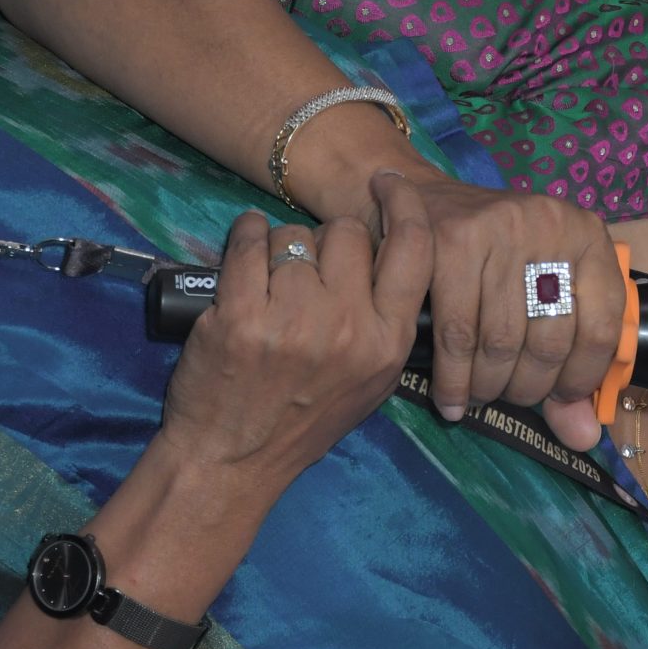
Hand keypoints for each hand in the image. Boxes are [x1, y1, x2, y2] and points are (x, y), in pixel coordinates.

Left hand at [159, 173, 434, 491]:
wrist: (232, 463)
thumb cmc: (302, 423)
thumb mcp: (369, 383)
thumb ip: (384, 323)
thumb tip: (385, 253)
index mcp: (388, 343)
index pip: (414, 249)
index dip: (405, 204)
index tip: (387, 185)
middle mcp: (349, 328)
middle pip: (348, 234)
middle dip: (326, 242)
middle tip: (306, 270)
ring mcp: (294, 321)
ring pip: (295, 237)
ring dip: (280, 246)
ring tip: (268, 278)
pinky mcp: (240, 316)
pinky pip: (250, 242)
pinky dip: (246, 235)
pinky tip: (244, 244)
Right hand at [385, 177, 622, 448]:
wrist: (417, 202)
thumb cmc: (489, 256)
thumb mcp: (538, 295)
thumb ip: (567, 368)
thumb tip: (584, 439)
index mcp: (587, 236)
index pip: (601, 329)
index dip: (581, 378)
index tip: (557, 399)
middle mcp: (550, 225)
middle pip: (548, 341)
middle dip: (526, 388)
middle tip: (507, 399)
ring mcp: (500, 229)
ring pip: (500, 342)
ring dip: (487, 387)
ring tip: (477, 399)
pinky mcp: (450, 241)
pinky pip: (455, 334)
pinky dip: (453, 379)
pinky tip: (450, 399)